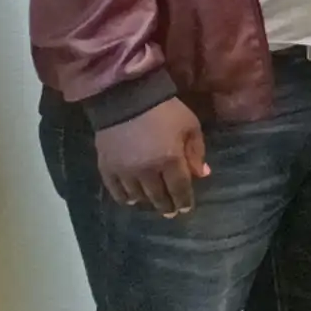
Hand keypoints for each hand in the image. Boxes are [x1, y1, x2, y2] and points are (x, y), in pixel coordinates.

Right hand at [96, 99, 207, 217]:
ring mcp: (124, 171)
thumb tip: (203, 174)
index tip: (186, 209)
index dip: (184, 201)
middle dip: (167, 206)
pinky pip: (116, 191)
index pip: (179, 189)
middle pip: (158, 196)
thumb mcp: (190, 126)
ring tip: (153, 204)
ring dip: (147, 202)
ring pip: (138, 196)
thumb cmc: (165, 110)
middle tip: (171, 213)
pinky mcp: (107, 168)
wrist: (127, 98)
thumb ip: (197, 152)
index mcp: (170, 160)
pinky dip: (125, 198)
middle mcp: (147, 170)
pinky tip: (131, 200)